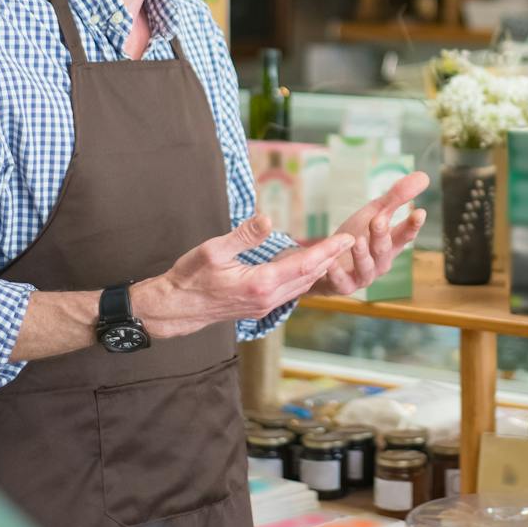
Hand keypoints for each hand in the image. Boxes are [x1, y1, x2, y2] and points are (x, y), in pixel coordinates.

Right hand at [134, 216, 351, 337]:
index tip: (347, 238)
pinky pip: (290, 290)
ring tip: (336, 251)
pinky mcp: (259, 306)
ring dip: (320, 268)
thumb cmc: (190, 277)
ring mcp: (264, 305)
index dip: (328, 250)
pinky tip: (309, 267)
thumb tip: (269, 219)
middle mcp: (268, 298)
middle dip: (332, 258)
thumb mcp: (213, 251)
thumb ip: (244, 236)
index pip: (304, 264)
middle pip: (310, 276)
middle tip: (350, 240)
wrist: (176, 308)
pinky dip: (305, 277)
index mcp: (261, 283)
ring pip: (302, 285)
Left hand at [310, 171, 429, 295]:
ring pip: (366, 268)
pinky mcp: (342, 286)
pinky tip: (330, 261)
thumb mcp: (375, 213)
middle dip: (382, 236)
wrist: (328, 260)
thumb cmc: (356, 235)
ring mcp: (362, 276)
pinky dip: (336, 273)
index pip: (405, 234)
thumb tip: (423, 176)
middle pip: (384, 250)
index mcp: (390, 244)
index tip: (420, 212)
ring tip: (358, 240)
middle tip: (379, 220)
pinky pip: (341, 282)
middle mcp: (380, 262)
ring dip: (362, 255)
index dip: (412, 225)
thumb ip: (396, 197)